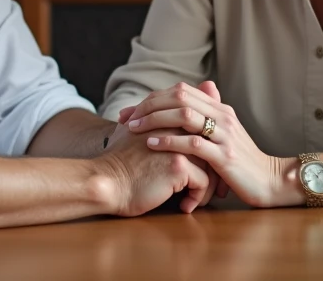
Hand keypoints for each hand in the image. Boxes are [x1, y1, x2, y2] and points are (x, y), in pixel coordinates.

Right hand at [95, 128, 211, 216]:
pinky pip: (203, 183)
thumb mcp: (129, 130)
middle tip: (215, 191)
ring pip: (211, 167)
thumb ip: (142, 118)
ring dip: (209, 188)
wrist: (107, 181)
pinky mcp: (178, 165)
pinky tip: (185, 207)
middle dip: (215, 171)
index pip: (202, 134)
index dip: (208, 154)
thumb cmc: (117, 161)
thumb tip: (137, 114)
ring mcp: (178, 145)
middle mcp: (177, 127)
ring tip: (198, 200)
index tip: (208, 174)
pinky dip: (198, 198)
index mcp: (169, 118)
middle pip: (210, 149)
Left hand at [123, 81, 281, 207]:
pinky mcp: (225, 157)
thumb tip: (191, 98)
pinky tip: (152, 145)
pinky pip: (193, 143)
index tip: (132, 111)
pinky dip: (169, 141)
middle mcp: (223, 116)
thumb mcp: (226, 134)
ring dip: (154, 120)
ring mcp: (225, 135)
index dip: (153, 98)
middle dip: (149, 105)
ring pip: (184, 116)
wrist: (271, 182)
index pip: (181, 91)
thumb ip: (208, 117)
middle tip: (127, 118)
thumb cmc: (242, 161)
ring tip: (134, 128)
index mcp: (220, 108)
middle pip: (179, 97)